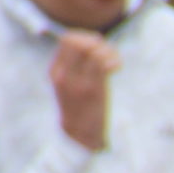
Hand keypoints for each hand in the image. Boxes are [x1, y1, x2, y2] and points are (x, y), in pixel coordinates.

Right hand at [49, 31, 118, 150]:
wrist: (79, 135)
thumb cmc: (79, 108)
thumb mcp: (68, 85)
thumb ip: (73, 66)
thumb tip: (88, 44)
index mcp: (55, 70)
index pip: (67, 40)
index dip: (85, 37)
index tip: (98, 44)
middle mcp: (64, 74)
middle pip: (79, 42)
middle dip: (97, 42)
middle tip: (109, 51)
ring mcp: (77, 81)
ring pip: (91, 51)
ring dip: (108, 51)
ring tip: (116, 60)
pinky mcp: (92, 90)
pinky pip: (102, 64)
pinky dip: (113, 60)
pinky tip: (118, 67)